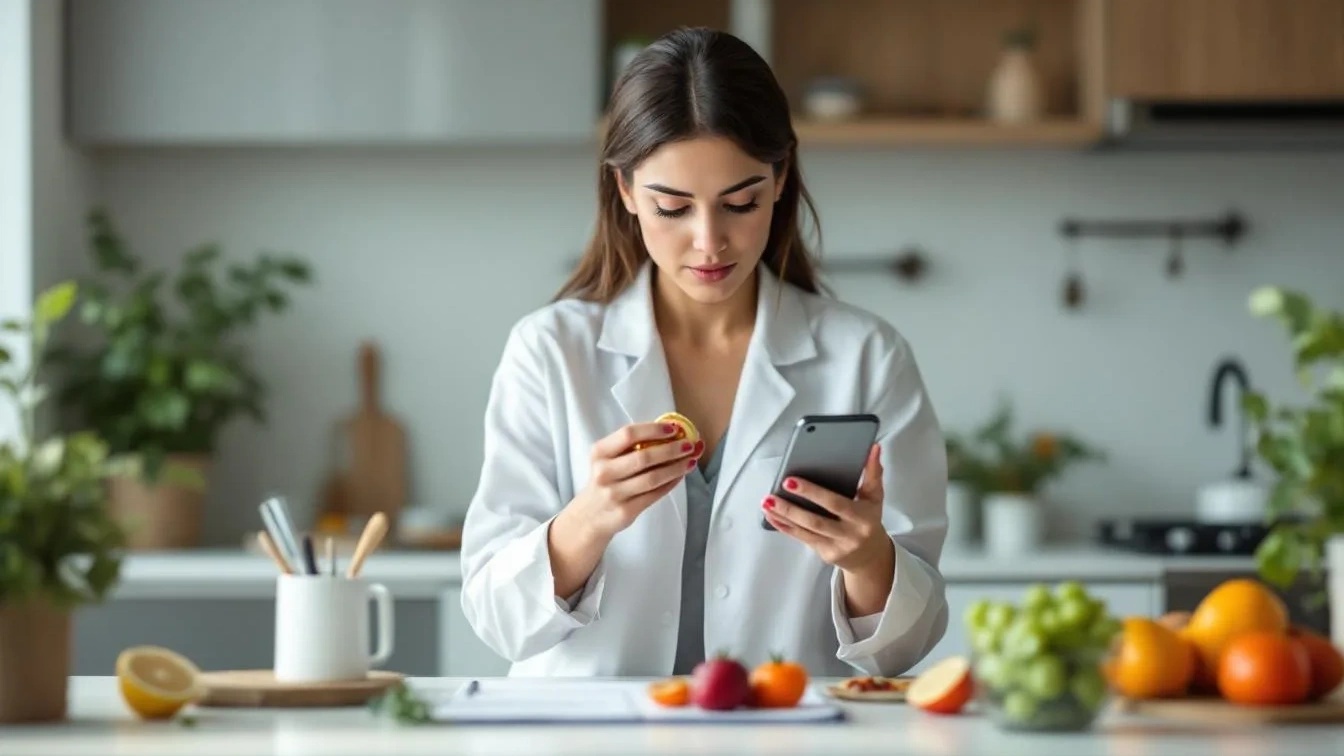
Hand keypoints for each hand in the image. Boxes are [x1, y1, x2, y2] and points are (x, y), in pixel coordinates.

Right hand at [564, 421, 703, 542]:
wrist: (590, 515)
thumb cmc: (606, 480)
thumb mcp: (608, 459)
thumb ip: (631, 445)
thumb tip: (673, 432)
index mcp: (599, 452)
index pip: (628, 434)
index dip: (654, 430)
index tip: (674, 428)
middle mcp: (604, 472)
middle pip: (643, 457)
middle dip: (671, 449)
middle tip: (690, 444)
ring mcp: (614, 494)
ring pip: (652, 478)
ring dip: (676, 468)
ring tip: (691, 460)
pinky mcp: (626, 511)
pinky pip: (655, 494)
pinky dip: (671, 483)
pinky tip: (681, 475)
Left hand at [761, 444, 891, 573]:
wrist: (871, 555)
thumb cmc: (869, 519)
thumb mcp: (875, 496)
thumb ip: (873, 472)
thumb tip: (873, 448)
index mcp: (863, 517)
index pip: (835, 503)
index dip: (812, 493)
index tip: (791, 481)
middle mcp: (850, 534)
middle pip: (816, 521)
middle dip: (791, 507)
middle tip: (773, 493)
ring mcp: (836, 546)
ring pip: (805, 531)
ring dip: (783, 516)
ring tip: (767, 502)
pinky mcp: (825, 554)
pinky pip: (802, 538)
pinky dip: (784, 527)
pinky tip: (771, 516)